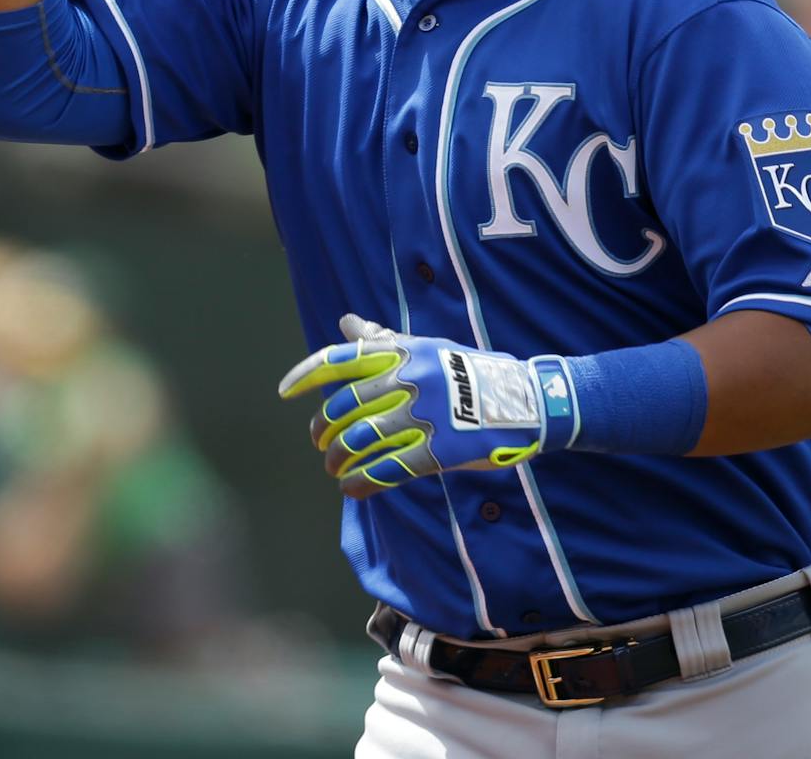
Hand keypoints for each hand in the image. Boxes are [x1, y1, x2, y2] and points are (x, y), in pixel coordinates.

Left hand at [276, 315, 578, 500]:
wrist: (526, 398)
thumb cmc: (470, 371)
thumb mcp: (427, 347)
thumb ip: (383, 340)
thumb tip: (345, 322)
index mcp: (402, 352)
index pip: (341, 359)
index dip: (307, 375)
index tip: (284, 392)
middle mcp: (408, 379)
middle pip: (345, 406)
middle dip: (323, 429)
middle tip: (319, 444)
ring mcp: (424, 414)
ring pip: (362, 439)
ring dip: (339, 458)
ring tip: (333, 469)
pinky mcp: (440, 449)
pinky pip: (390, 468)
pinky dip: (364, 481)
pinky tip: (353, 489)